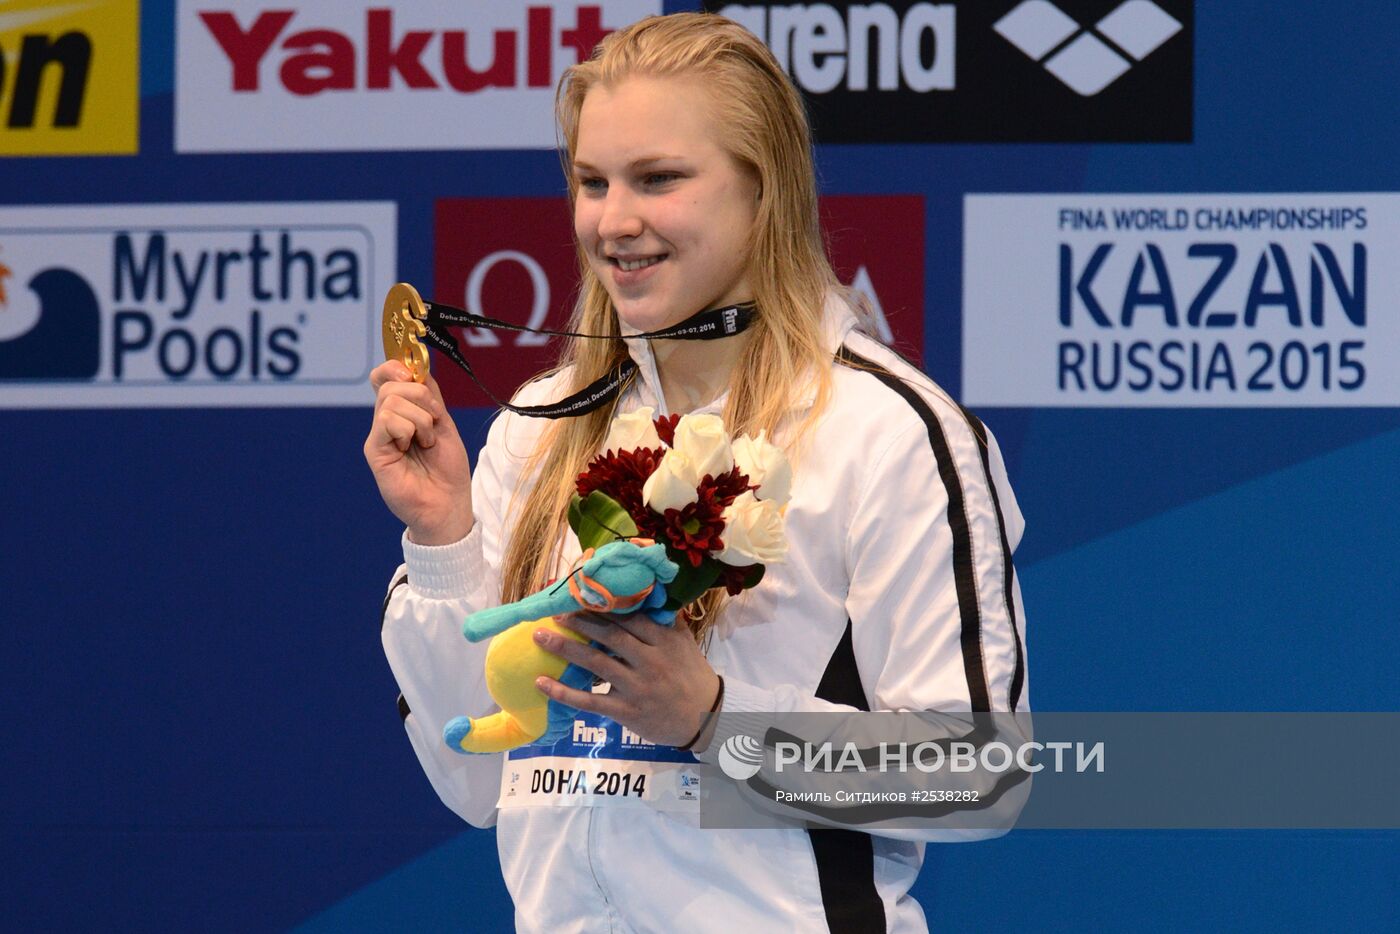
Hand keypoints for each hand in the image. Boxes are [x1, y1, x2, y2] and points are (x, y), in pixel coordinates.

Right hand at [364, 361, 473, 544]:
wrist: (448, 503)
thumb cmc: (447, 469)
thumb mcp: (443, 424)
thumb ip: (430, 397)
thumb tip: (417, 369)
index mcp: (403, 413)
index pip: (386, 377)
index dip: (396, 367)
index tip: (415, 375)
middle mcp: (386, 422)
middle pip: (391, 384)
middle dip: (421, 396)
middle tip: (434, 422)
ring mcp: (379, 436)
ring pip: (391, 401)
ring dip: (421, 419)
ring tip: (427, 442)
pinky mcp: (374, 451)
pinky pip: (387, 420)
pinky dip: (409, 430)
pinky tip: (414, 448)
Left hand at [533, 612, 720, 748]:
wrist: (707, 717)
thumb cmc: (692, 675)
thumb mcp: (684, 642)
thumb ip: (665, 619)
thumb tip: (649, 592)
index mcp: (664, 640)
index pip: (629, 617)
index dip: (603, 606)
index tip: (581, 595)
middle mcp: (650, 661)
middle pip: (609, 636)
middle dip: (579, 622)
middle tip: (554, 611)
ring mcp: (637, 687)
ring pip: (596, 664)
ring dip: (566, 648)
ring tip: (541, 637)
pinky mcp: (626, 711)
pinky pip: (590, 701)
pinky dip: (564, 692)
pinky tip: (542, 682)